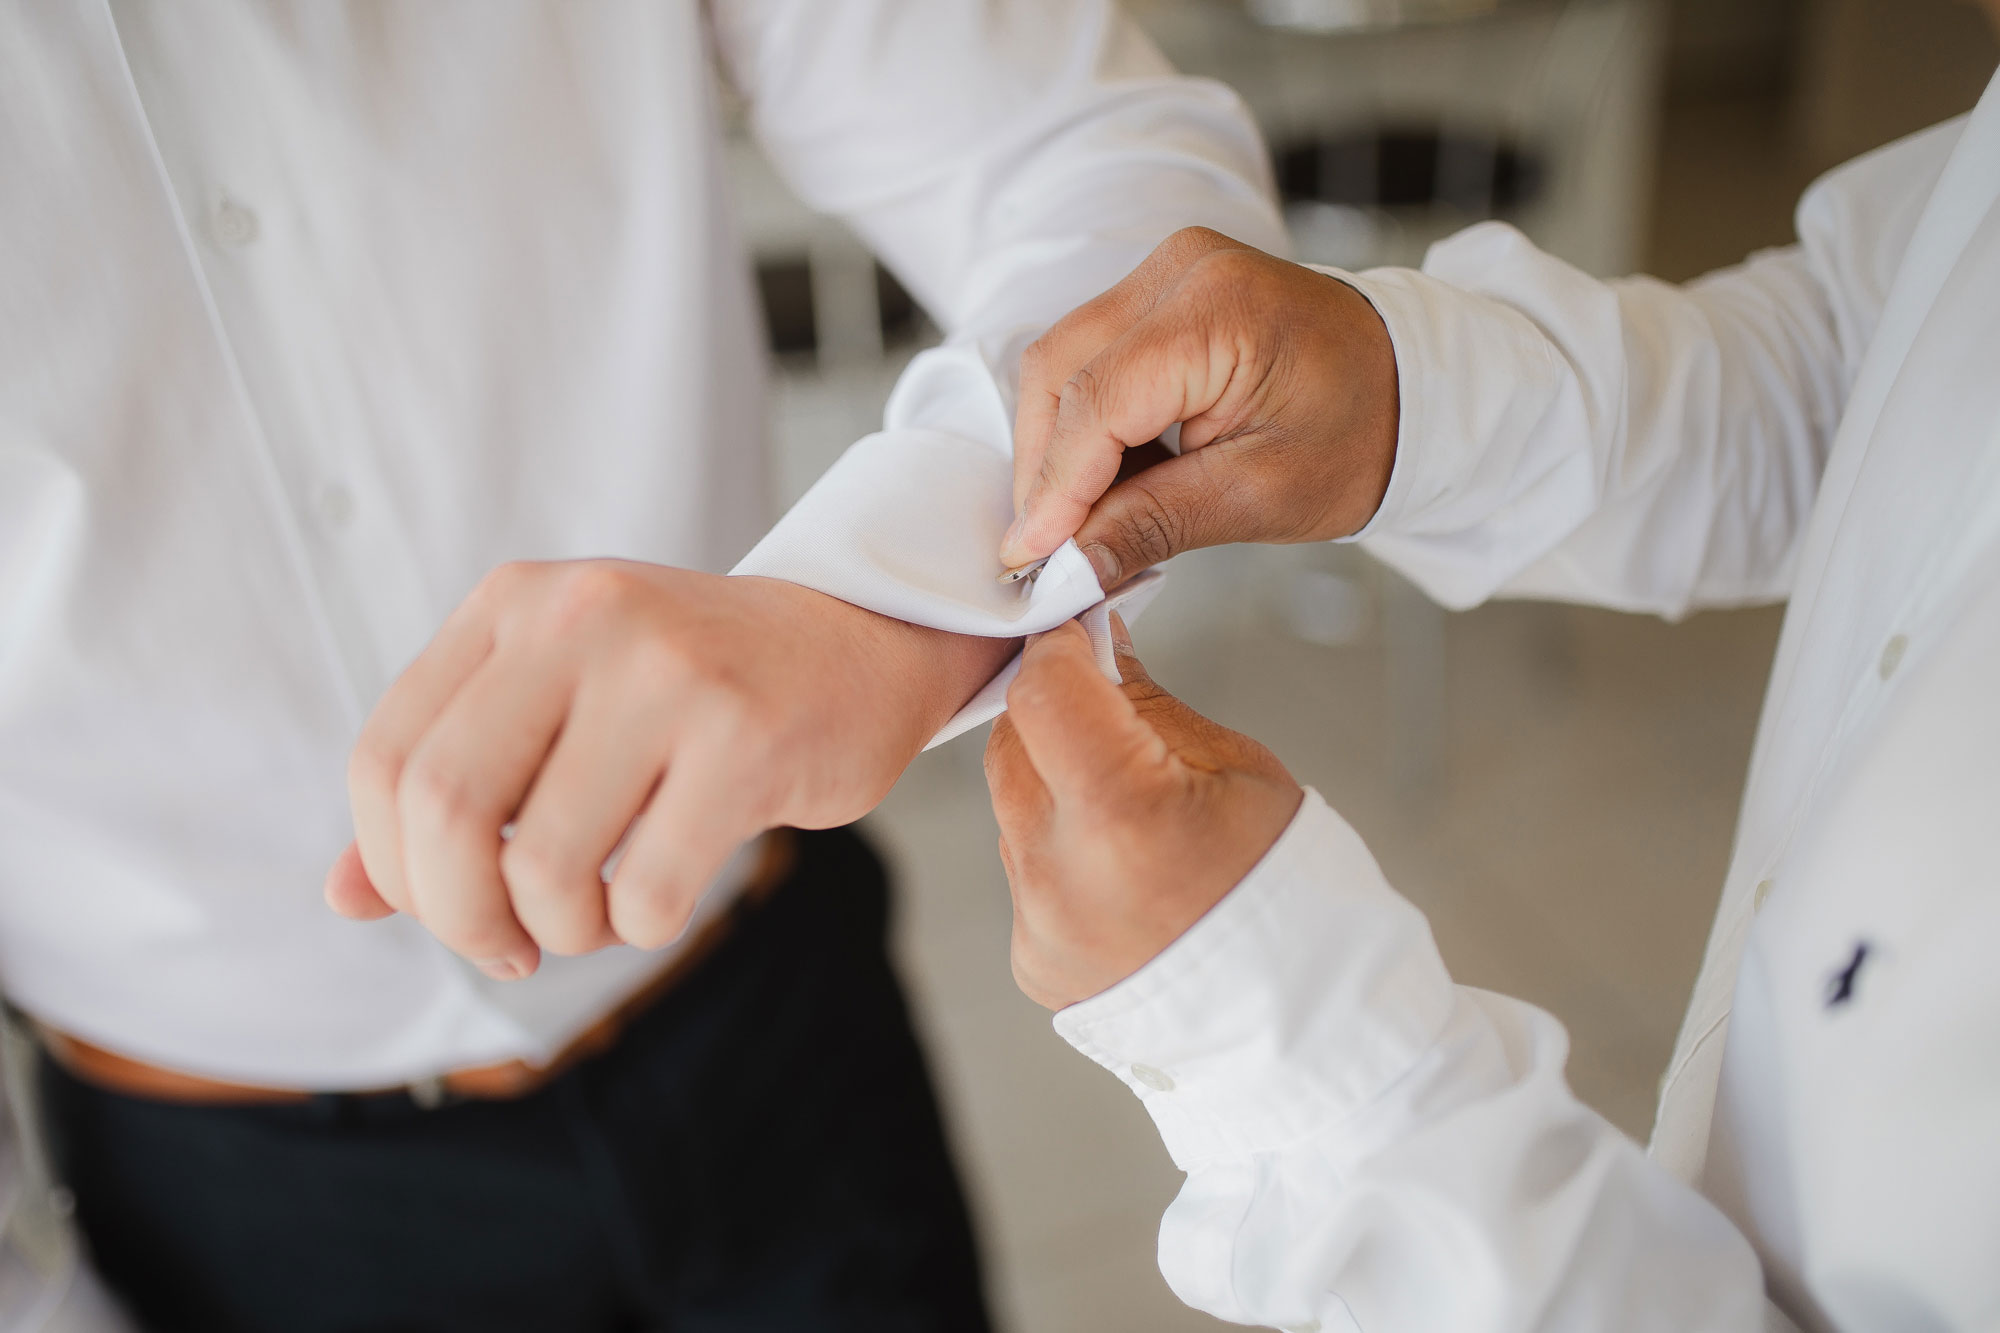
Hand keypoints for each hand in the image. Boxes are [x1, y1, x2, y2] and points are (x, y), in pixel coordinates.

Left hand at [325, 561, 1011, 977]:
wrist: (858, 642)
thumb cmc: (691, 693)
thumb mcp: (556, 706)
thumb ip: (452, 788)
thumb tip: (340, 898)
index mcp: (513, 605)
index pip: (385, 760)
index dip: (393, 867)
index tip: (447, 907)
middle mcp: (579, 618)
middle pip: (444, 810)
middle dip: (460, 918)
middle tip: (507, 947)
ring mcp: (666, 673)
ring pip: (543, 865)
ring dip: (562, 930)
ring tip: (599, 915)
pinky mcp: (745, 736)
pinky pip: (648, 889)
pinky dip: (641, 927)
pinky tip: (663, 895)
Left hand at [983, 616, 1301, 1009]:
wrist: (1302, 1023)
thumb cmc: (1289, 892)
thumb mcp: (1239, 770)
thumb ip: (1148, 707)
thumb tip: (1100, 650)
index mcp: (1122, 815)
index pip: (1044, 693)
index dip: (1058, 650)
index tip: (1076, 633)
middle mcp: (1060, 875)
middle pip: (1014, 746)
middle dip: (1052, 713)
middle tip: (1104, 706)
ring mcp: (1039, 924)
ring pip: (1014, 810)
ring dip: (1055, 786)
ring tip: (1133, 808)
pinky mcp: (1031, 959)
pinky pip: (1026, 874)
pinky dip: (1061, 855)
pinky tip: (1123, 871)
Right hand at [998, 227, 1399, 587]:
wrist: (1408, 382)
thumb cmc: (1358, 433)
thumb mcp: (1261, 496)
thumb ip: (1153, 524)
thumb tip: (1067, 568)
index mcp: (1221, 309)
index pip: (1099, 400)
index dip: (1054, 485)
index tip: (1029, 558)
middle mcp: (1181, 268)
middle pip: (1061, 370)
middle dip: (1044, 467)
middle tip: (1050, 550)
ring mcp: (1167, 270)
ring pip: (1063, 362)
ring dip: (1058, 446)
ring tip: (1084, 519)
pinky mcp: (1160, 289)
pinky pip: (1091, 355)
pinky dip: (1084, 422)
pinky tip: (1108, 477)